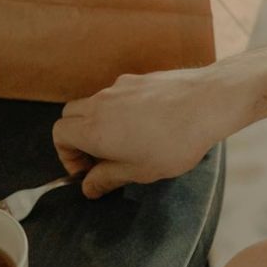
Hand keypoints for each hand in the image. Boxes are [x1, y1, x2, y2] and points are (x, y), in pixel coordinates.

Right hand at [53, 65, 251, 197]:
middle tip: (102, 157)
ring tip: (128, 142)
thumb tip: (88, 187)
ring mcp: (119, 87)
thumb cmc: (174, 142)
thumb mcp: (138, 171)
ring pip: (95, 103)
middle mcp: (100, 103)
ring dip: (100, 123)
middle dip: (78, 137)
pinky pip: (119, 94)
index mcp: (93, 128)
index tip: (88, 170)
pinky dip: (121, 109)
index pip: (59, 134)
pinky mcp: (139, 79)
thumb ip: (107, 178)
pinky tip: (148, 124)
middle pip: (71, 115)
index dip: (68, 155)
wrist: (207, 103)